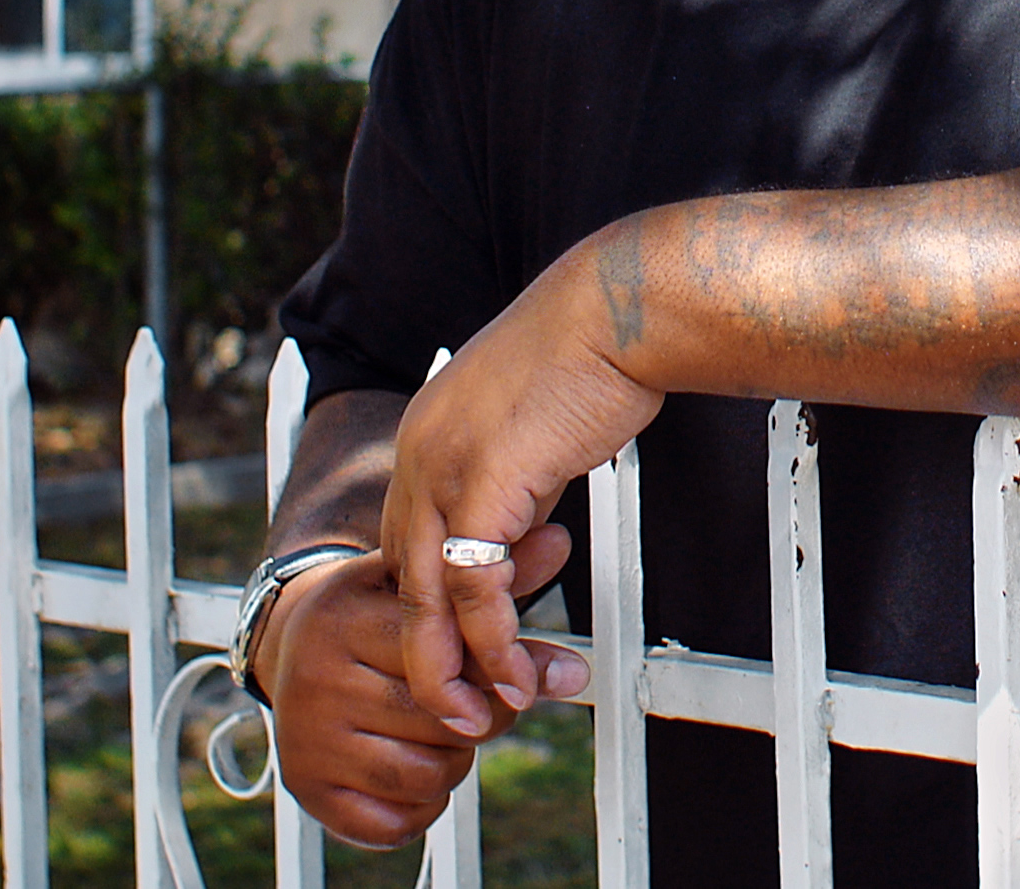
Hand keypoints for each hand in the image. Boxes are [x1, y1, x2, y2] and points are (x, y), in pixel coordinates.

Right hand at [256, 550, 585, 847]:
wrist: (289, 643)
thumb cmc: (370, 612)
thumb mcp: (419, 580)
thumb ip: (487, 575)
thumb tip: (556, 544)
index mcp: (346, 618)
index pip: (443, 658)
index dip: (494, 672)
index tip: (524, 679)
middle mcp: (318, 678)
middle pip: (442, 719)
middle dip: (484, 716)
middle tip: (484, 703)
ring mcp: (309, 737)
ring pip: (426, 773)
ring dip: (456, 761)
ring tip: (448, 732)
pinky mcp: (307, 787)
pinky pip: (395, 820)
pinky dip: (425, 805)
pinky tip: (421, 766)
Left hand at [379, 255, 663, 735]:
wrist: (618, 309)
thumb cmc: (596, 353)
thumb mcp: (535, 425)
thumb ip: (517, 479)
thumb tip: (528, 527)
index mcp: (425, 435)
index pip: (407, 542)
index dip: (429, 604)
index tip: (458, 649)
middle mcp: (416, 452)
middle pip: (400, 579)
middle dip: (426, 653)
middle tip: (452, 707)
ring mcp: (440, 468)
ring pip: (426, 598)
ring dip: (456, 666)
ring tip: (488, 710)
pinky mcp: (479, 486)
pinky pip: (471, 589)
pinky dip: (490, 641)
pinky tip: (514, 670)